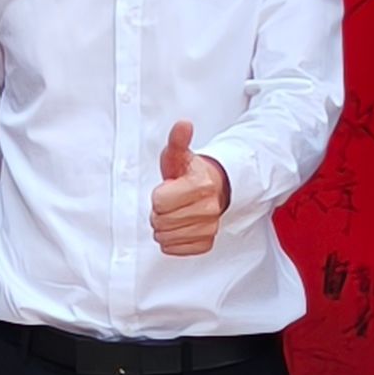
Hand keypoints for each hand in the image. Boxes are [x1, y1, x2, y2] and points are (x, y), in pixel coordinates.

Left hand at [148, 121, 230, 258]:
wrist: (215, 189)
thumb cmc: (191, 173)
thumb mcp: (180, 155)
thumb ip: (178, 140)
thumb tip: (183, 125)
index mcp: (201, 185)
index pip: (159, 202)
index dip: (158, 195)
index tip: (168, 189)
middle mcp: (209, 208)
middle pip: (161, 221)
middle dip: (159, 212)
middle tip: (170, 202)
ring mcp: (210, 227)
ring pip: (166, 238)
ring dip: (164, 227)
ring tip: (174, 213)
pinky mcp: (207, 242)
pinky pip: (176, 250)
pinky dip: (172, 241)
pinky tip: (179, 226)